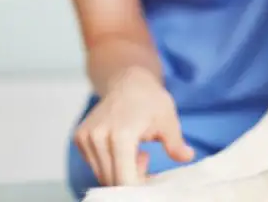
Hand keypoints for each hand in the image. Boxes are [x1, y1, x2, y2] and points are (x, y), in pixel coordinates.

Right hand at [73, 67, 194, 186]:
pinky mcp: (79, 138)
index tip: (151, 179)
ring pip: (102, 175)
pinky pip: (95, 165)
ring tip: (136, 151)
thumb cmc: (151, 101)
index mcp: (121, 135)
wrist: (128, 81)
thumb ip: (175, 143)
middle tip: (145, 160)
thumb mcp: (169, 120)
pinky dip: (109, 163)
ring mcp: (85, 137)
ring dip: (120, 171)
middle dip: (131, 179)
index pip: (124, 179)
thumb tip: (187, 156)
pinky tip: (123, 147)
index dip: (139, 186)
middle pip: (113, 180)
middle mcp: (98, 137)